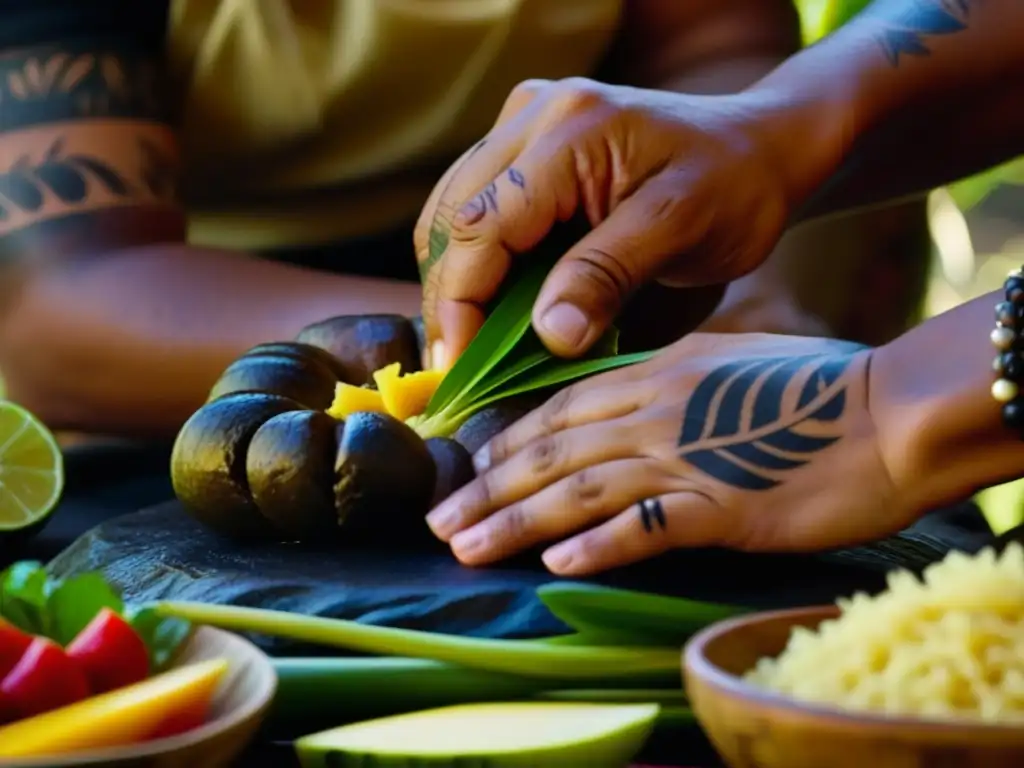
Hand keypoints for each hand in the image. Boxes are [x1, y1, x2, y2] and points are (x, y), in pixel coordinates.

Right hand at [414, 77, 822, 366]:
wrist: (760, 147)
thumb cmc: (735, 187)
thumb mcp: (681, 231)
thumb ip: (609, 275)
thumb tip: (548, 334)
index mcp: (571, 129)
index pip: (483, 224)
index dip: (460, 302)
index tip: (460, 367)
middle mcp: (534, 113)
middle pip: (454, 216)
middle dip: (449, 297)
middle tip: (459, 367)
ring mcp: (526, 123)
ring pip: (454, 212)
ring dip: (457, 281)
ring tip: (471, 343)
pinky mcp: (529, 143)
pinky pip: (479, 206)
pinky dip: (478, 261)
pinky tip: (494, 304)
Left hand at [426, 333, 910, 575]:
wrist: (889, 411)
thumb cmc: (816, 388)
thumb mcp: (729, 362)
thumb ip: (672, 381)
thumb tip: (625, 406)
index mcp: (659, 373)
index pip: (562, 408)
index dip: (508, 439)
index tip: (466, 467)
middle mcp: (658, 411)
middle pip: (554, 451)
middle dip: (488, 487)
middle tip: (439, 519)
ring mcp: (687, 457)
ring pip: (580, 490)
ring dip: (517, 521)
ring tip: (466, 547)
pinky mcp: (723, 506)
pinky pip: (647, 527)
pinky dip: (599, 544)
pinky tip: (557, 563)